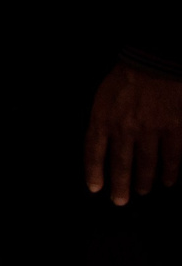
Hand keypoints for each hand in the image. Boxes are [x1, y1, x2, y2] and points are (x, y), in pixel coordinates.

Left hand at [85, 64, 181, 205]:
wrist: (152, 64)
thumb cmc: (124, 80)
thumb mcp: (101, 98)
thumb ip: (101, 121)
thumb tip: (100, 143)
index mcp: (103, 119)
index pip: (94, 152)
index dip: (93, 172)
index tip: (94, 188)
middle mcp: (125, 128)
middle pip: (121, 164)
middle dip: (119, 185)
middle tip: (119, 202)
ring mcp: (150, 130)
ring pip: (146, 164)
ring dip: (143, 181)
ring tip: (141, 192)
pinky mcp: (173, 128)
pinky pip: (172, 156)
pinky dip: (170, 171)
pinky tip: (168, 182)